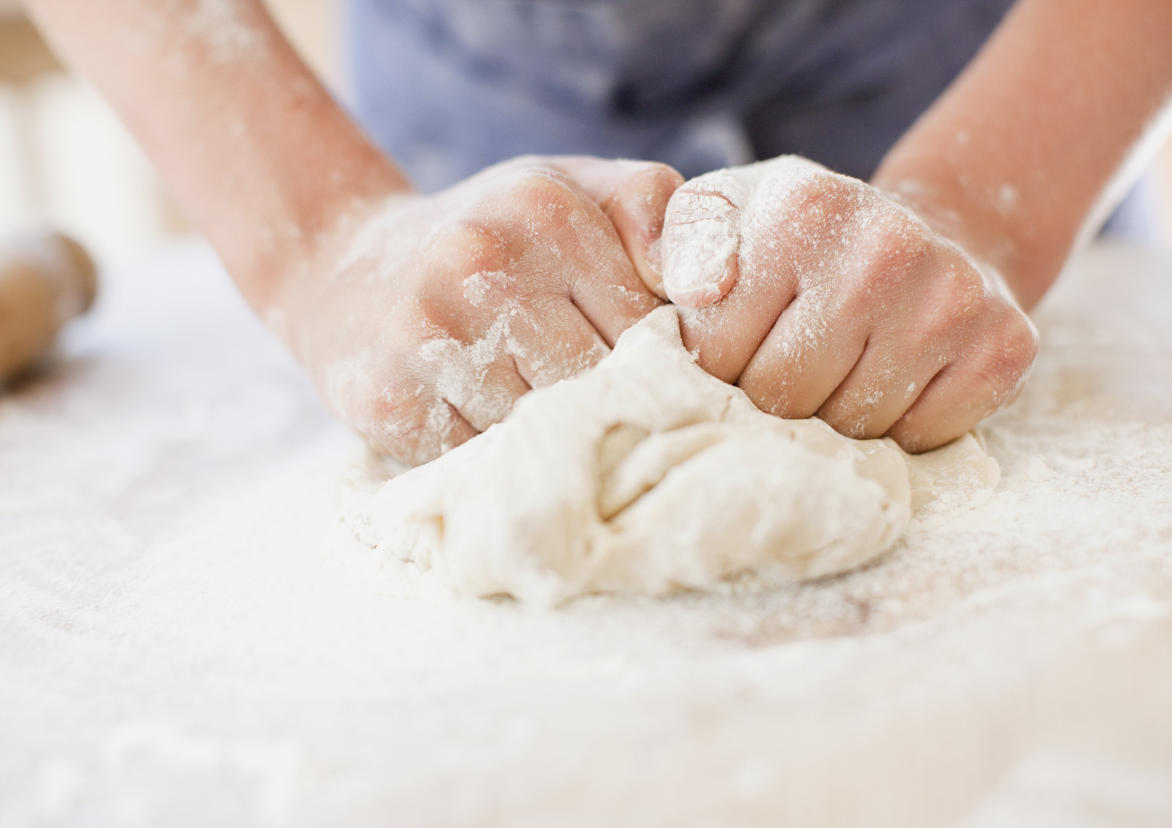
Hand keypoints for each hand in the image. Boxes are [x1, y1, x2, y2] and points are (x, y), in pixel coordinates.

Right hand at [275, 156, 681, 463]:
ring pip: (541, 429)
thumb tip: (710, 288)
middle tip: (601, 411)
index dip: (655, 366)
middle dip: (604, 405)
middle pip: (594, 383)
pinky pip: (480, 459)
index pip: (643, 328)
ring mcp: (425, 335)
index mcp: (544, 212)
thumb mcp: (569, 189)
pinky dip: (494, 457)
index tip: (646, 380)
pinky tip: (484, 424)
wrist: (340, 263)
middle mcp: (480, 264)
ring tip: (539, 415)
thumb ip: (653, 209)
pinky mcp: (384, 399)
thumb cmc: (487, 233)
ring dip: (551, 437)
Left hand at [659, 156, 1037, 451]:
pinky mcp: (1003, 348)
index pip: (718, 352)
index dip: (714, 371)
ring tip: (837, 376)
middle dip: (769, 403)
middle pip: (784, 396)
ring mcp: (952, 299)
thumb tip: (690, 288)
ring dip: (831, 421)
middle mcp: (883, 248)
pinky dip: (898, 432)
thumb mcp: (728, 213)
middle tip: (784, 376)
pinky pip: (919, 439)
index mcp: (802, 209)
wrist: (929, 235)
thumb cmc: (803, 241)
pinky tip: (893, 385)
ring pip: (850, 428)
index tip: (732, 354)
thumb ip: (683, 241)